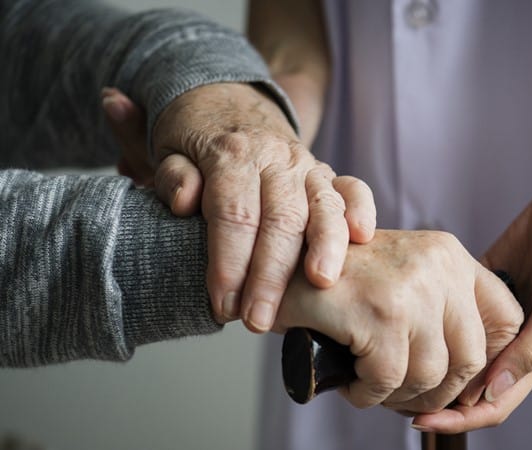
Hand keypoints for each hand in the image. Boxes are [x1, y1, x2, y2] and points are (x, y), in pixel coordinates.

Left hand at [101, 85, 375, 331]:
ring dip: (325, 247)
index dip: (229, 263)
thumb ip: (174, 176)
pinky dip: (360, 210)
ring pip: (322, 206)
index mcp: (232, 154)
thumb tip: (186, 202)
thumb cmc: (195, 139)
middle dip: (271, 274)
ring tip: (321, 283)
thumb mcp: (168, 150)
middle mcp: (275, 158)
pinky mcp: (327, 174)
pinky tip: (362, 237)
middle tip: (258, 320)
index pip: (234, 214)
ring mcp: (306, 166)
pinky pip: (353, 188)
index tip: (223, 305)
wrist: (227, 103)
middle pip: (280, 219)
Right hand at [274, 229, 522, 413]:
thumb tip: (479, 375)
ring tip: (372, 387)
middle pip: (470, 358)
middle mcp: (438, 265)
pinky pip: (387, 381)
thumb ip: (442, 307)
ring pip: (429, 375)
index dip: (490, 362)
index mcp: (449, 254)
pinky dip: (368, 395)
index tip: (458, 381)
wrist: (277, 262)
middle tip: (405, 396)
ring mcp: (410, 289)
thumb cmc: (339, 280)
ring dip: (398, 396)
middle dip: (438, 392)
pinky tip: (352, 385)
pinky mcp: (378, 314)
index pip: (506, 318)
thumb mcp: (403, 276)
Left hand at [412, 176, 531, 431]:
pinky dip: (435, 316)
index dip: (458, 419)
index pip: (492, 402)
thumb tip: (492, 392)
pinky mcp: (486, 281)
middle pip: (469, 382)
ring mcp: (497, 311)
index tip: (418, 421)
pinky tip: (409, 315)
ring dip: (433, 357)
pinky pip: (455, 306)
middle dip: (436, 395)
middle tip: (394, 394)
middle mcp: (514, 339)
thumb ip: (531, 349)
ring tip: (395, 358)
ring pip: (458, 347)